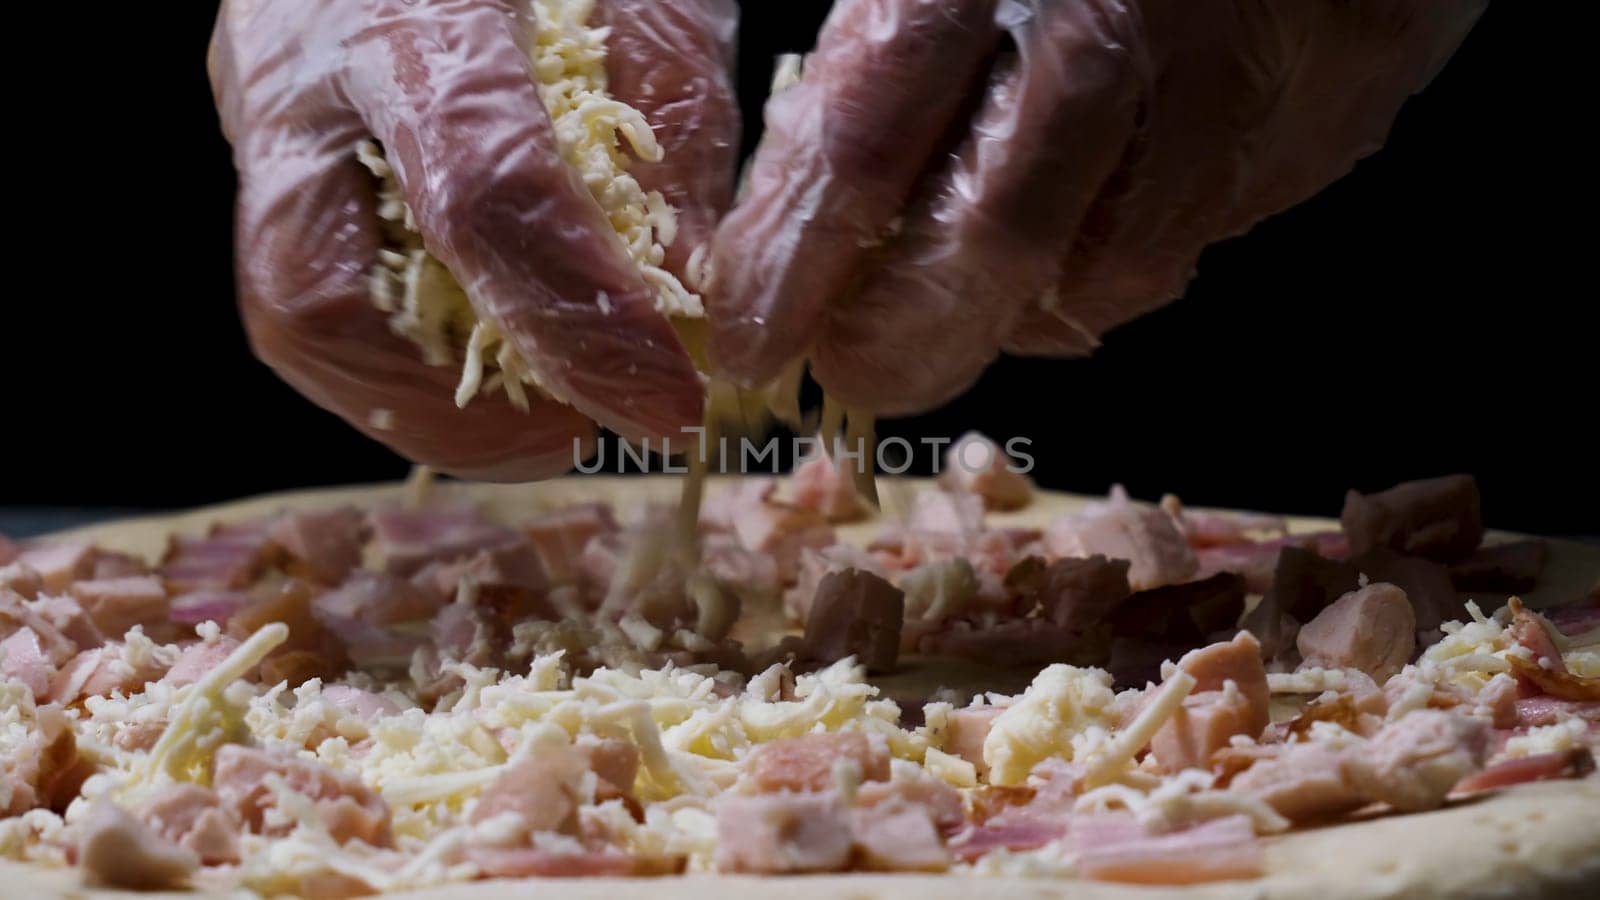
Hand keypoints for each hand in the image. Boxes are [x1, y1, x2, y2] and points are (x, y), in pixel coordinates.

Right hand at [210, 0, 737, 479]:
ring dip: (418, 402)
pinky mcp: (260, 132)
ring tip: (534, 417)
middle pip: (322, 292)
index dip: (579, 321)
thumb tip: (691, 292)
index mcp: (423, 10)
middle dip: (460, 405)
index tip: (670, 401)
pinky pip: (300, 285)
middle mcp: (306, 63)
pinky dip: (394, 358)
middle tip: (577, 430)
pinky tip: (481, 361)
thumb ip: (674, 132)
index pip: (488, 196)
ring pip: (287, 309)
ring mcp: (261, 102)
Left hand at [706, 0, 1485, 414]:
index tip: (754, 334)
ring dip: (1028, 305)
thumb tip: (798, 201)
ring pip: (1117, 262)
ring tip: (981, 283)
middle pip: (1003, 232)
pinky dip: (1130, 246)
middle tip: (858, 369)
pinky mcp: (1336, 99)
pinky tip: (1102, 205)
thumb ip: (883, 46)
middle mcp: (1127, 12)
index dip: (798, 257)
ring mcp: (1249, 65)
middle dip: (913, 331)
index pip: (869, 134)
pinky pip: (1211, 228)